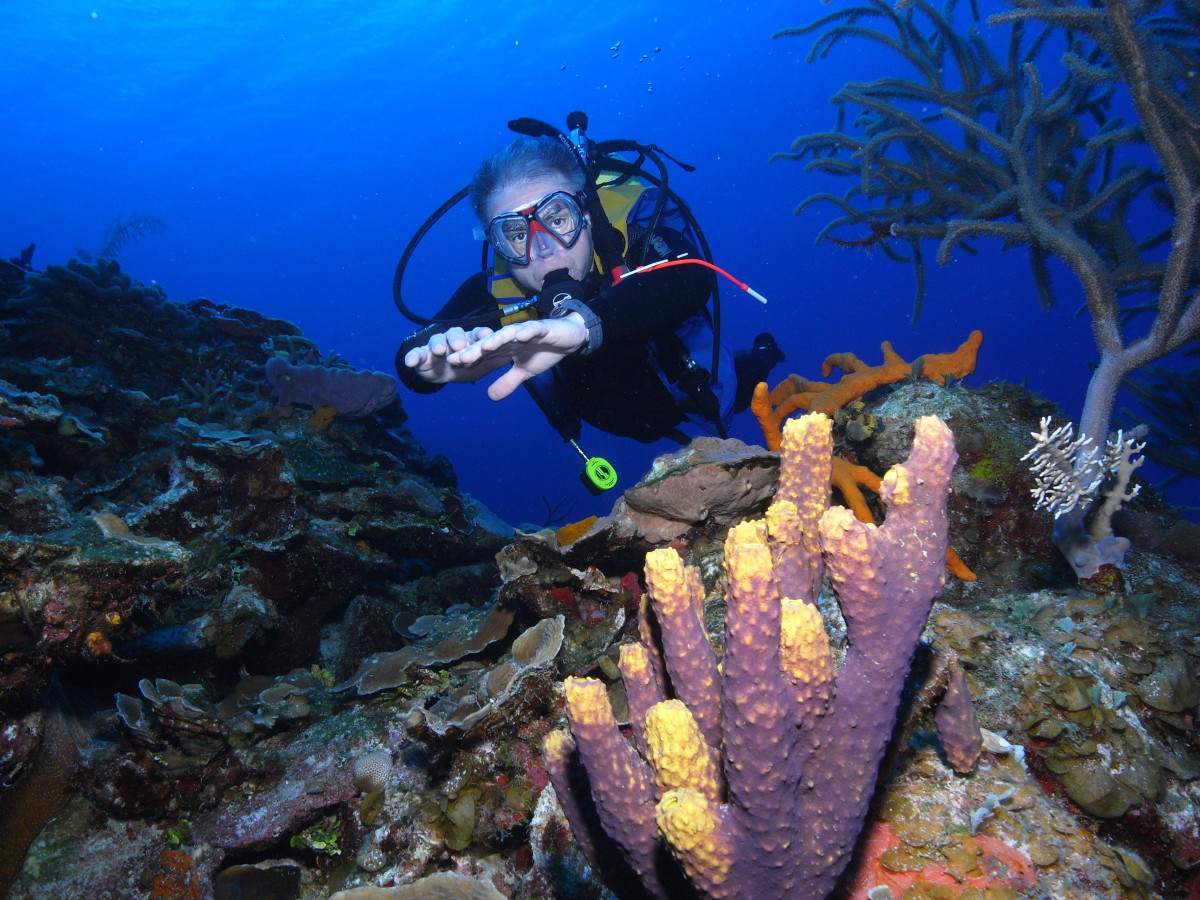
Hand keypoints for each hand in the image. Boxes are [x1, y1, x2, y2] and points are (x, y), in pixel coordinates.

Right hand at [402, 326, 500, 383]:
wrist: (440, 375)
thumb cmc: (463, 367)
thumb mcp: (479, 367)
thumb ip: (493, 363)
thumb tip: (511, 358)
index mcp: (468, 340)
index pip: (476, 334)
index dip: (481, 334)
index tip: (488, 336)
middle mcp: (452, 339)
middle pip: (455, 334)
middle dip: (457, 338)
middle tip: (460, 345)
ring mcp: (435, 345)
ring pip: (436, 340)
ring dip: (437, 344)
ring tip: (438, 350)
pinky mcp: (420, 354)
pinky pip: (415, 353)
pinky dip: (412, 356)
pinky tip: (410, 362)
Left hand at [447, 314, 587, 399]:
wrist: (569, 338)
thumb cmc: (544, 351)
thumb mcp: (524, 373)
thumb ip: (507, 382)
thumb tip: (490, 397)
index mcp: (505, 347)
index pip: (483, 353)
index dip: (468, 358)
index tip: (451, 364)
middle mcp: (511, 337)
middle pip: (490, 343)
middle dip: (474, 350)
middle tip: (457, 357)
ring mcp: (525, 331)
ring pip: (507, 334)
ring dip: (495, 339)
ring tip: (483, 346)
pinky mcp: (541, 328)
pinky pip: (532, 329)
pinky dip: (526, 331)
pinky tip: (520, 336)